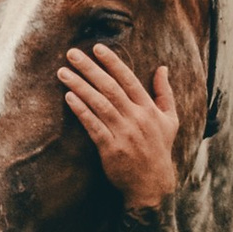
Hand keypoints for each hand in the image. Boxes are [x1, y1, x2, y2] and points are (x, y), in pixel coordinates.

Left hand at [57, 43, 179, 208]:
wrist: (152, 183)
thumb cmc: (159, 148)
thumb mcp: (169, 120)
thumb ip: (165, 93)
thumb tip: (163, 68)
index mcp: (148, 109)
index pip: (128, 79)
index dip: (112, 62)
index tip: (97, 48)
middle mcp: (136, 118)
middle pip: (109, 87)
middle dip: (89, 68)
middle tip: (71, 53)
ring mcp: (122, 133)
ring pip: (98, 104)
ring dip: (79, 86)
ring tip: (63, 72)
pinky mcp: (110, 148)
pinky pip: (93, 125)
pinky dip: (81, 110)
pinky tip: (68, 97)